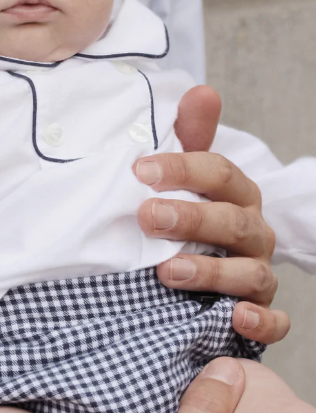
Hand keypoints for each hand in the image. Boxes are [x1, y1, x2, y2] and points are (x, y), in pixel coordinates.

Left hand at [135, 85, 289, 345]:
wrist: (188, 278)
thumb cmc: (186, 221)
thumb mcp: (182, 178)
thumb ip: (188, 138)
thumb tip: (201, 90)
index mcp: (235, 194)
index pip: (218, 173)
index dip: (183, 169)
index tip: (139, 171)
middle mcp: (252, 232)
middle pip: (233, 222)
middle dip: (191, 218)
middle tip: (148, 217)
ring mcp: (256, 273)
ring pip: (252, 273)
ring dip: (212, 272)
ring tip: (168, 273)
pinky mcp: (258, 312)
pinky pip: (274, 321)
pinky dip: (261, 322)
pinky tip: (235, 318)